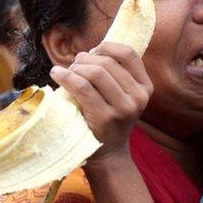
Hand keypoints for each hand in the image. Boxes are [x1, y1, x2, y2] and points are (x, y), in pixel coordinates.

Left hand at [49, 42, 152, 162]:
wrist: (108, 155)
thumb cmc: (108, 120)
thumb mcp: (121, 97)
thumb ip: (113, 75)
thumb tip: (86, 52)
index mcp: (145, 87)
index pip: (128, 53)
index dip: (106, 47)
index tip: (92, 53)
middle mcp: (138, 97)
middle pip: (107, 62)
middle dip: (85, 59)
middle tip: (73, 66)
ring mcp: (124, 109)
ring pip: (95, 73)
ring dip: (75, 68)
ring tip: (66, 73)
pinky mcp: (105, 118)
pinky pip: (82, 87)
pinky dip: (66, 77)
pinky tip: (57, 74)